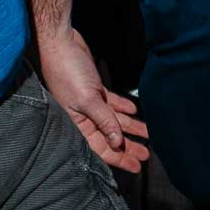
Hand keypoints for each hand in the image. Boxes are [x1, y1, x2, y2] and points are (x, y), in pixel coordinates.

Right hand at [38, 27, 149, 173]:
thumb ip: (104, 120)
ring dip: (131, 127)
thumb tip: (118, 142)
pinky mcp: (94, 88)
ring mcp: (90, 102)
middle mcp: (84, 116)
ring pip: (114, 120)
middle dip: (128, 146)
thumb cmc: (68, 73)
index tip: (136, 166)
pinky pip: (112, 102)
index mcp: (78, 124)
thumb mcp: (87, 100)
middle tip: (146, 155)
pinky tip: (135, 112)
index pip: (101, 147)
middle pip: (110, 136)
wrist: (61, 43)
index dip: (119, 158)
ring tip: (148, 135)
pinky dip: (123, 107)